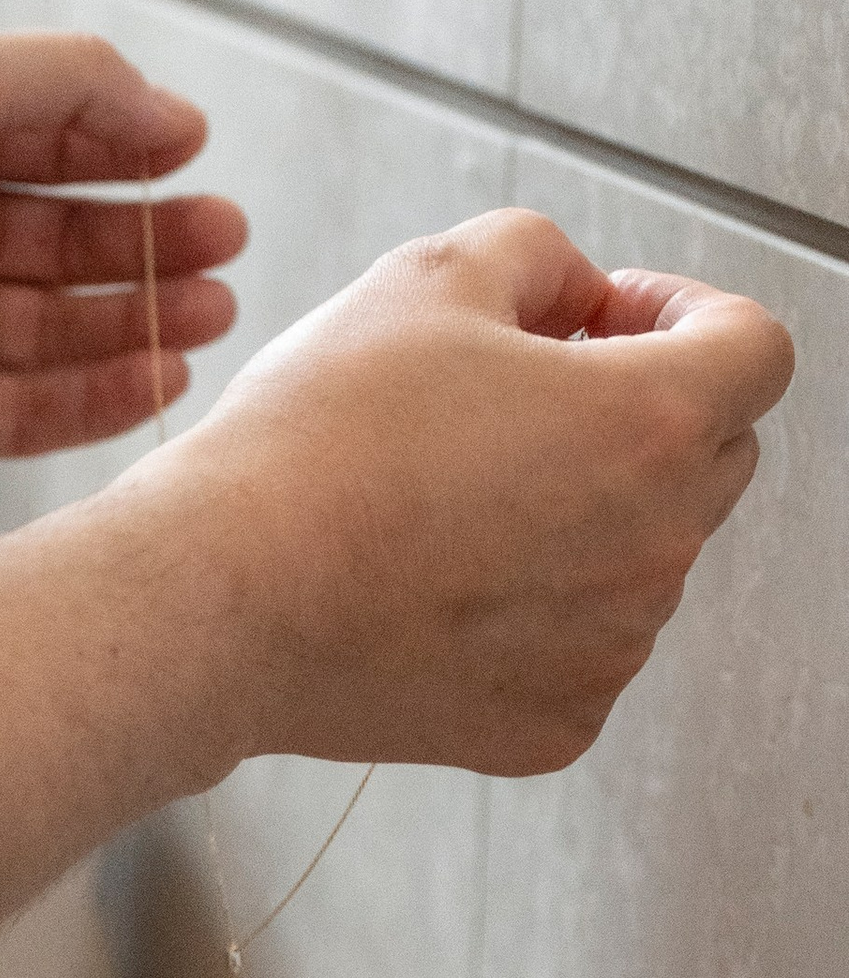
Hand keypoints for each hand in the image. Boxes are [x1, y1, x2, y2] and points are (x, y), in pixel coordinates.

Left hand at [0, 30, 244, 457]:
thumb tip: (179, 118)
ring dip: (133, 320)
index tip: (196, 158)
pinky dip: (89, 399)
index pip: (49, 149)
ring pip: (48, 332)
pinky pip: (13, 414)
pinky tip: (158, 372)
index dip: (126, 157)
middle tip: (225, 243)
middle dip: (146, 244)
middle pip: (59, 244)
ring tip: (210, 309)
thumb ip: (74, 89)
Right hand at [159, 210, 793, 772]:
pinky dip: (537, 611)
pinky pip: (583, 648)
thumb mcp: (425, 277)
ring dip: (586, 514)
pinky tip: (443, 579)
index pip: (755, 348)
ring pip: (644, 557)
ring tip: (456, 496)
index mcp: (651, 421)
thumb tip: (576, 292)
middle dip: (643, 408)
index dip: (688, 312)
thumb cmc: (312, 448)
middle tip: (524, 396)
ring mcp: (611, 647)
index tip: (615, 319)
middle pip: (712, 454)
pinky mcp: (554, 723)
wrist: (222, 599)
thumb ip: (539, 254)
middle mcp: (658, 545)